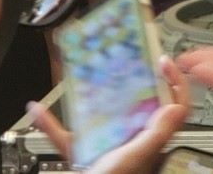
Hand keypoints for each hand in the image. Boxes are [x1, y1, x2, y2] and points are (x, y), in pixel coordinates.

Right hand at [26, 55, 190, 173]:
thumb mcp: (136, 157)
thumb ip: (157, 133)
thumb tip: (174, 106)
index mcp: (149, 138)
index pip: (172, 106)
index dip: (173, 82)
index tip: (162, 60)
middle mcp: (131, 138)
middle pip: (137, 101)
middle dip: (130, 77)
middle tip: (125, 55)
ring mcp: (108, 144)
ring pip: (100, 113)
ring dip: (87, 94)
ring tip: (83, 72)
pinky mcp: (85, 154)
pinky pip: (65, 134)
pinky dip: (49, 123)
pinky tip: (37, 111)